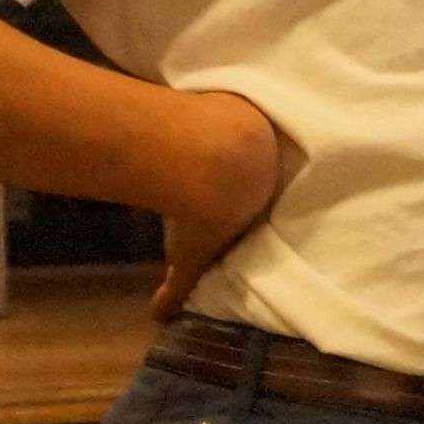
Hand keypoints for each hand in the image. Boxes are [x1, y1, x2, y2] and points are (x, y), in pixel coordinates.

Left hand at [147, 87, 289, 321]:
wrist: (211, 164)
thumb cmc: (204, 216)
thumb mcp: (189, 257)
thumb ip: (176, 287)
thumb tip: (157, 316)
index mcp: (260, 203)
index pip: (254, 205)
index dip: (240, 202)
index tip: (224, 201)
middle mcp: (265, 169)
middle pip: (254, 168)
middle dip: (239, 168)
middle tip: (214, 166)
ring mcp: (256, 135)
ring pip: (246, 135)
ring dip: (228, 135)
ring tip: (206, 136)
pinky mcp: (242, 107)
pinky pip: (233, 108)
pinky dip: (220, 109)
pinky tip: (200, 109)